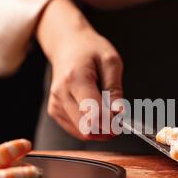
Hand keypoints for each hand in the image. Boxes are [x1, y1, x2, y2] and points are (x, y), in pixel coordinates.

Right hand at [37, 0, 122, 140]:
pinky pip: (76, 130)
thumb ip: (115, 89)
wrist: (67, 44)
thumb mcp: (111, 62)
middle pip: (87, 127)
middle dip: (106, 128)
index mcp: (75, 79)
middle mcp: (61, 94)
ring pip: (82, 132)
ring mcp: (56, 104)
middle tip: (118, 118)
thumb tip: (119, 113)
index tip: (122, 121)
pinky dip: (90, 127)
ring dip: (99, 128)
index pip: (93, 114)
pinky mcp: (55, 111)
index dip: (111, 123)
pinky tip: (96, 113)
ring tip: (106, 111)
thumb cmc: (90, 50)